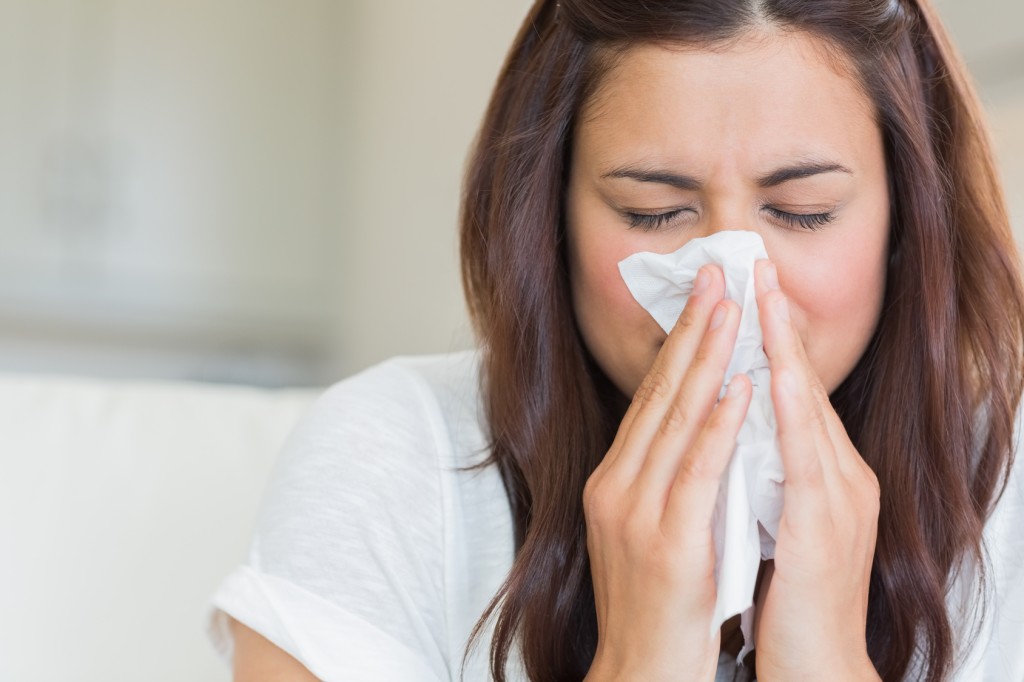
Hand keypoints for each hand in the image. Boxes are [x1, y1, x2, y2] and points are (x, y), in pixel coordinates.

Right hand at [582, 264, 752, 680]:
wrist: (640, 670)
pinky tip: (739, 384)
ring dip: (707, 358)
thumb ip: (660, 477)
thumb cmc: (654, 605)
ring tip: (732, 307)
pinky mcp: (667, 538)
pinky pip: (697, 468)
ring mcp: (637, 510)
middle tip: (717, 275)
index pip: (649, 399)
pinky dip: (719, 422)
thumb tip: (691, 428)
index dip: (677, 345)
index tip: (702, 299)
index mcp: (614, 479)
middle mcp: (617, 485)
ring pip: (675, 419)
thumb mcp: (645, 528)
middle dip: (692, 330)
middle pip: (658, 394)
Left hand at [751, 259, 881, 680]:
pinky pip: (802, 454)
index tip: (748, 292)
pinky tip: (767, 375)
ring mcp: (837, 496)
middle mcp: (838, 475)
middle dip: (777, 323)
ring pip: (806, 405)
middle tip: (755, 266)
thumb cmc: (789, 598)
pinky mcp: (824, 524)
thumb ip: (762, 472)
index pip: (791, 392)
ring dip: (782, 346)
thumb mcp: (774, 519)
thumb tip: (731, 429)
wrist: (817, 666)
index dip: (770, 341)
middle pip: (803, 383)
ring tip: (762, 294)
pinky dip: (785, 410)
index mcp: (821, 474)